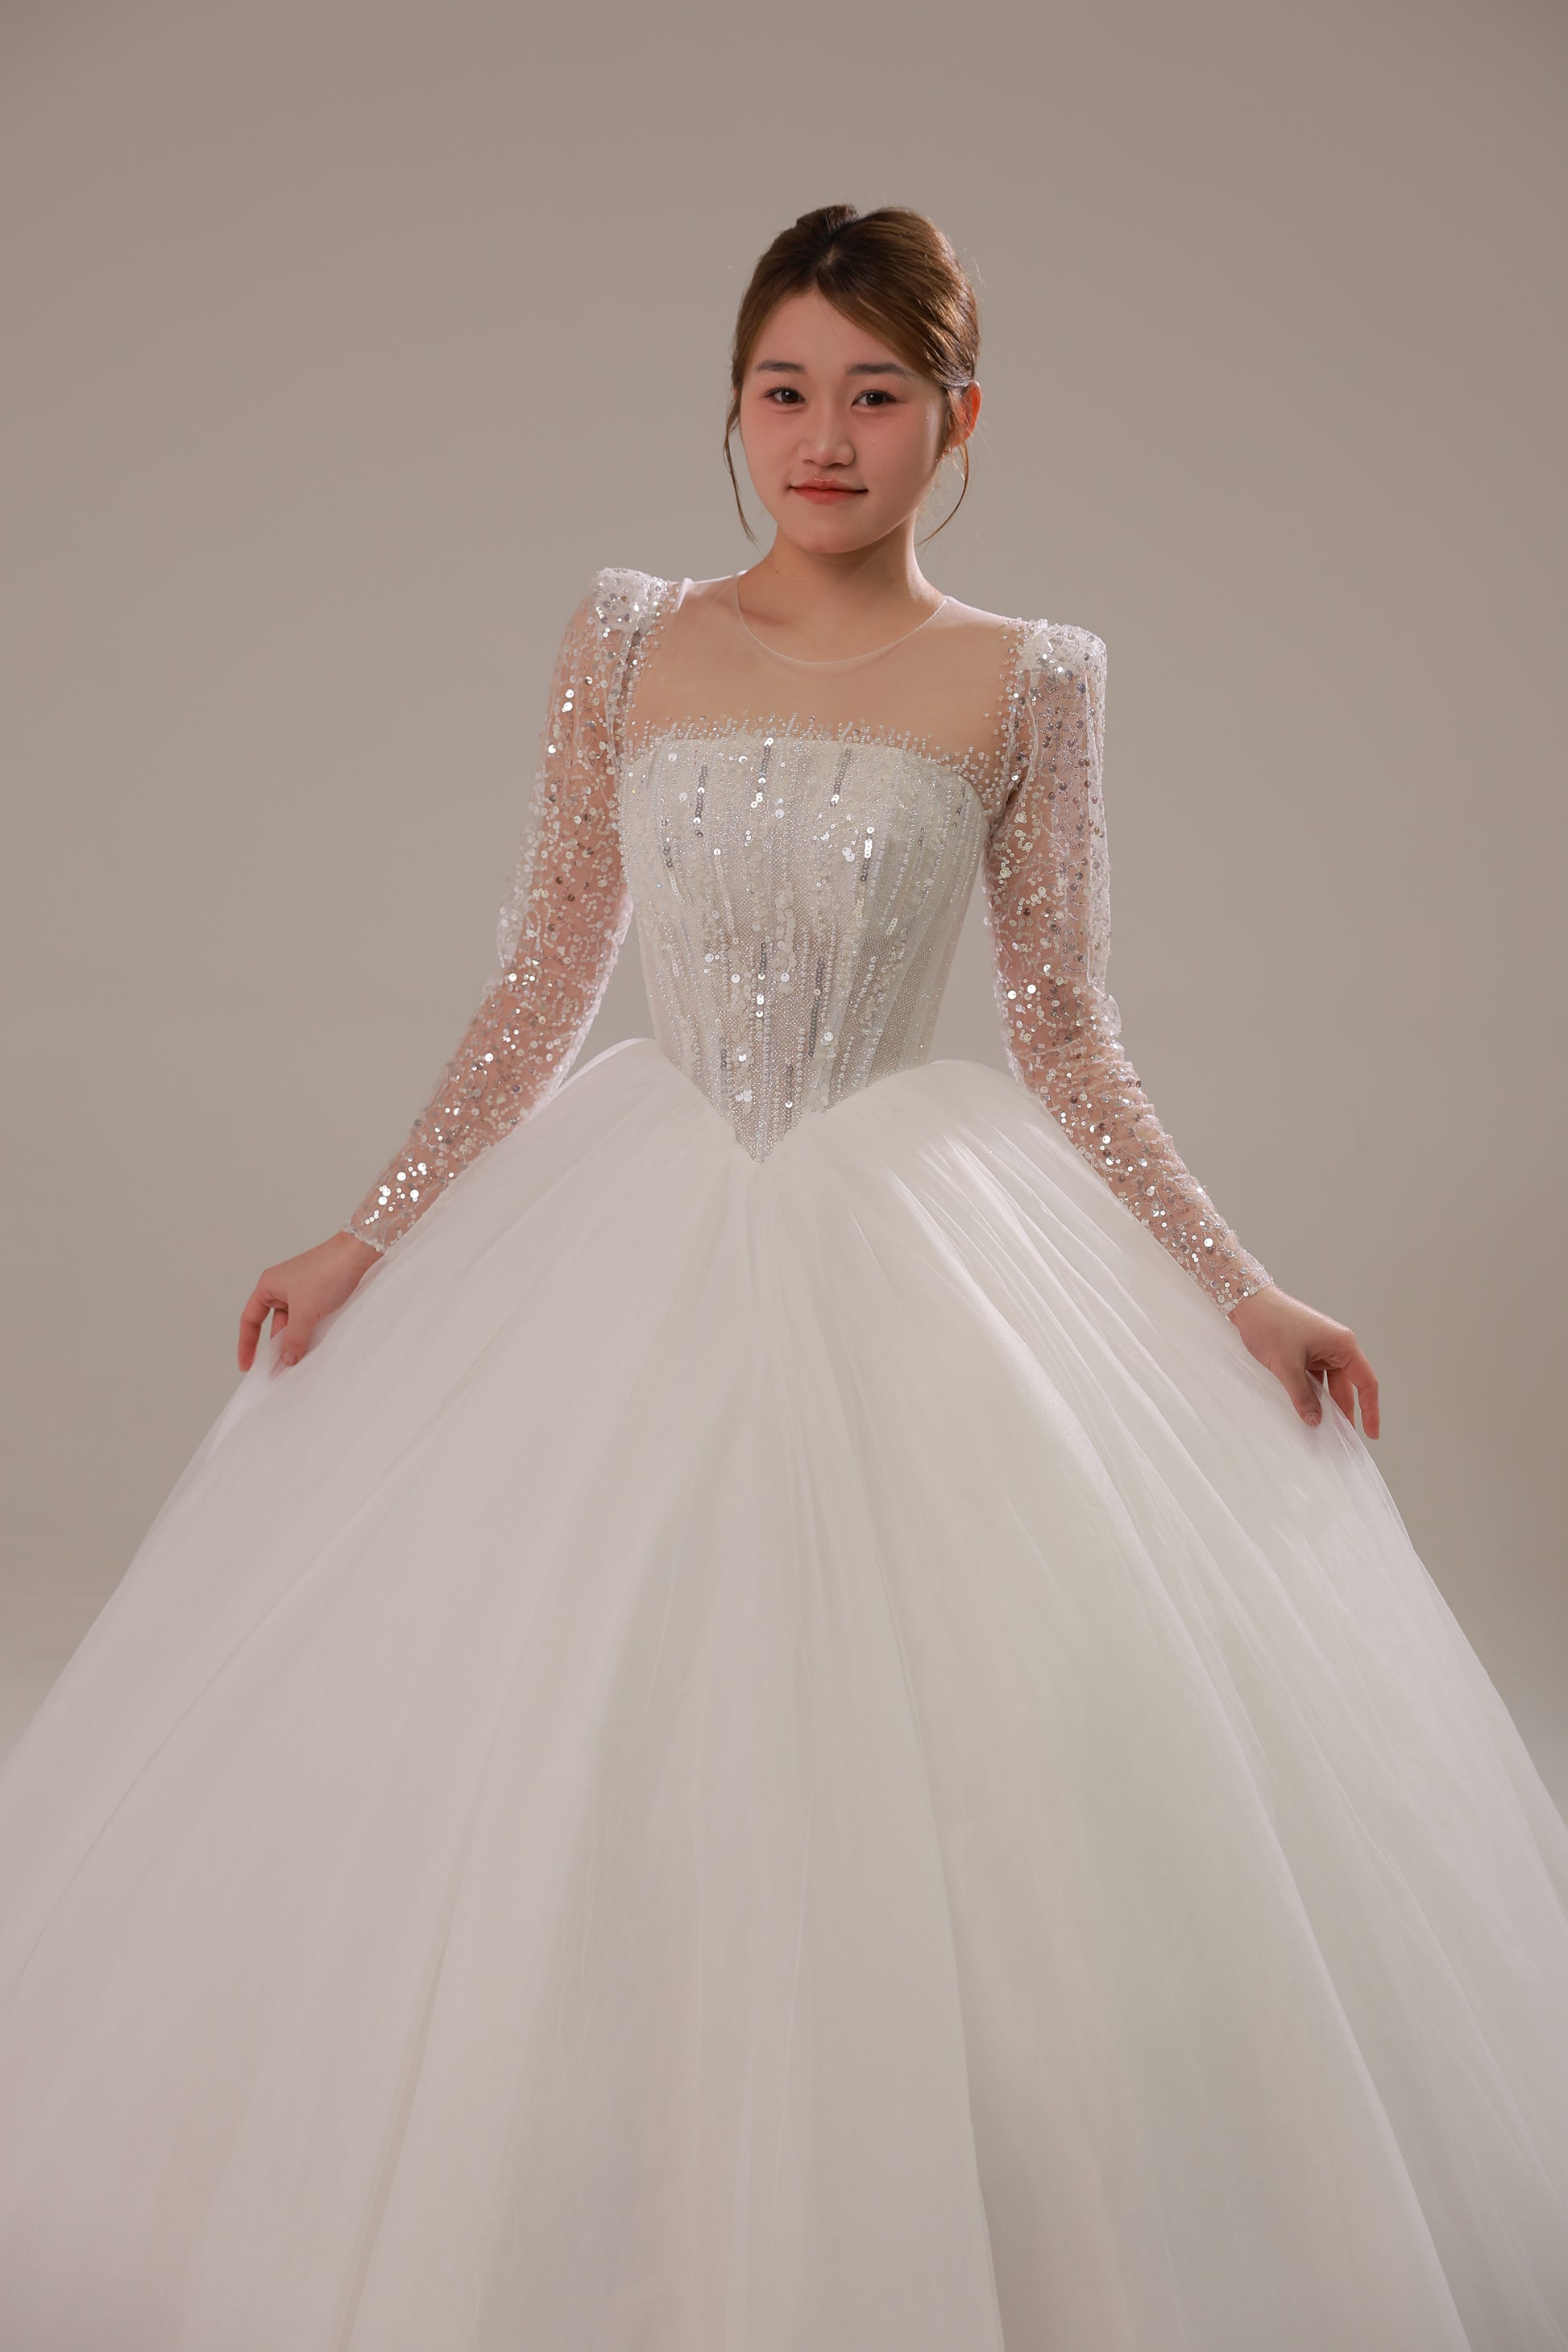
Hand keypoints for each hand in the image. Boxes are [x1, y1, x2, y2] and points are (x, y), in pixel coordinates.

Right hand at [238, 1229, 381, 1372]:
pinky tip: (313, 1349)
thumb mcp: (305, 1312)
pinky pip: (307, 1320)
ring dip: (294, 1342)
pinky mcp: (318, 1294)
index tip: (247, 1366)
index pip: (249, 1320)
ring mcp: (300, 1291)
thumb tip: (287, 1360)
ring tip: (296, 1366)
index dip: (246, 1344)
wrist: (357, 1255)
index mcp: (268, 1286)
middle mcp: (281, 1287)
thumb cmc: (326, 1273)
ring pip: (293, 1324)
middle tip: (277, 1373)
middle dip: (275, 1348)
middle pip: (272, 1325)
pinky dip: (308, 1334)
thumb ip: (293, 1339)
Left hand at [1226, 1284, 1379, 1438]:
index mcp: (1342, 1344)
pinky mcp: (1304, 1351)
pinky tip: (1304, 1409)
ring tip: (1322, 1429)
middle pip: (1347, 1386)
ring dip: (1324, 1404)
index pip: (1366, 1382)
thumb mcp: (1287, 1366)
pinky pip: (1313, 1377)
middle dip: (1344, 1412)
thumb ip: (1302, 1396)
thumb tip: (1315, 1421)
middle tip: (1342, 1439)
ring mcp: (1319, 1348)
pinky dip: (1310, 1393)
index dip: (1371, 1410)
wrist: (1247, 1303)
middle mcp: (1335, 1346)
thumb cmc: (1271, 1325)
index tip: (1372, 1433)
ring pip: (1328, 1383)